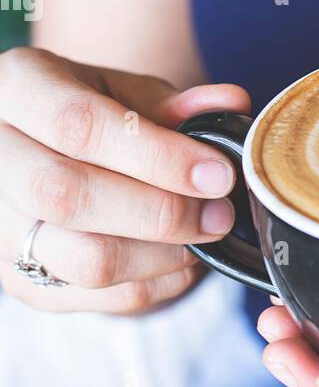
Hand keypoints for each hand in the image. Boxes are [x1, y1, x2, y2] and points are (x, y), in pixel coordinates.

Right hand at [0, 47, 249, 313]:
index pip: (78, 126)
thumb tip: (230, 104)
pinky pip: (96, 296)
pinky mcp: (18, 279)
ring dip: (162, 255)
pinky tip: (183, 259)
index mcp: (15, 89)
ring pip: (84, 259)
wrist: (36, 150)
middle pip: (70, 198)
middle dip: (161, 211)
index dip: (156, 155)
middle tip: (219, 213)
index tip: (217, 173)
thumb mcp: (121, 90)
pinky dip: (154, 283)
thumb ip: (171, 102)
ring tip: (205, 234)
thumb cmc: (85, 111)